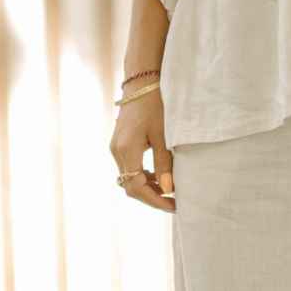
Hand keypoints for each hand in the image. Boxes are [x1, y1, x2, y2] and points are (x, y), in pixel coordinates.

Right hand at [111, 90, 175, 209]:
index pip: (136, 187)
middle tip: (174, 203)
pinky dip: (144, 176)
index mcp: (127, 150)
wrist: (141, 84)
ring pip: (129, 178)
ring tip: (170, 192)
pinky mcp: (120, 145)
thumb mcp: (163, 135)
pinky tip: (160, 177)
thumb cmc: (154, 105)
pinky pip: (130, 168)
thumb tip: (168, 190)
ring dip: (148, 188)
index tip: (173, 206)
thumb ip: (165, 163)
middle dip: (152, 197)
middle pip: (130, 186)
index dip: (155, 200)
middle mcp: (117, 152)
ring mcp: (116, 148)